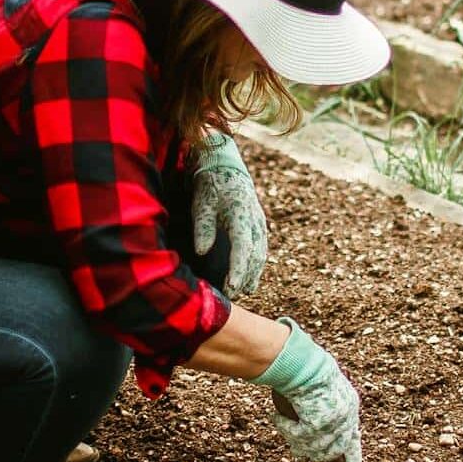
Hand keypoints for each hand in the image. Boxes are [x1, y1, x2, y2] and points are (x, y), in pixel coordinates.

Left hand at [190, 132, 267, 298]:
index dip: (238, 270)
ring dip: (253, 273)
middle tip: (234, 295)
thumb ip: (202, 227)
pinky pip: (260, 248)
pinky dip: (255, 264)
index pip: (243, 249)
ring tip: (243, 291)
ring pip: (261, 253)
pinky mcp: (259, 224)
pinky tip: (248, 276)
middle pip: (256, 256)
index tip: (232, 287)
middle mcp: (255, 221)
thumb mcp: (201, 203)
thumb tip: (202, 251)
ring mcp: (260, 223)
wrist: (226, 166)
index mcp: (241, 216)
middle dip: (247, 277)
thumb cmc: (210, 185)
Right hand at [250, 318, 361, 461]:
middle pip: (334, 450)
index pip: (354, 440)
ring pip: (314, 448)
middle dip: (320, 455)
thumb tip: (320, 438)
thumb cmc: (309, 368)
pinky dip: (285, 428)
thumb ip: (327, 410)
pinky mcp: (316, 426)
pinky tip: (277, 417)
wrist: (303, 362)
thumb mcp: (325, 389)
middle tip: (303, 453)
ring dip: (297, 439)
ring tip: (285, 424)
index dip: (353, 460)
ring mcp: (332, 423)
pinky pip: (296, 437)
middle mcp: (346, 418)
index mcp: (350, 406)